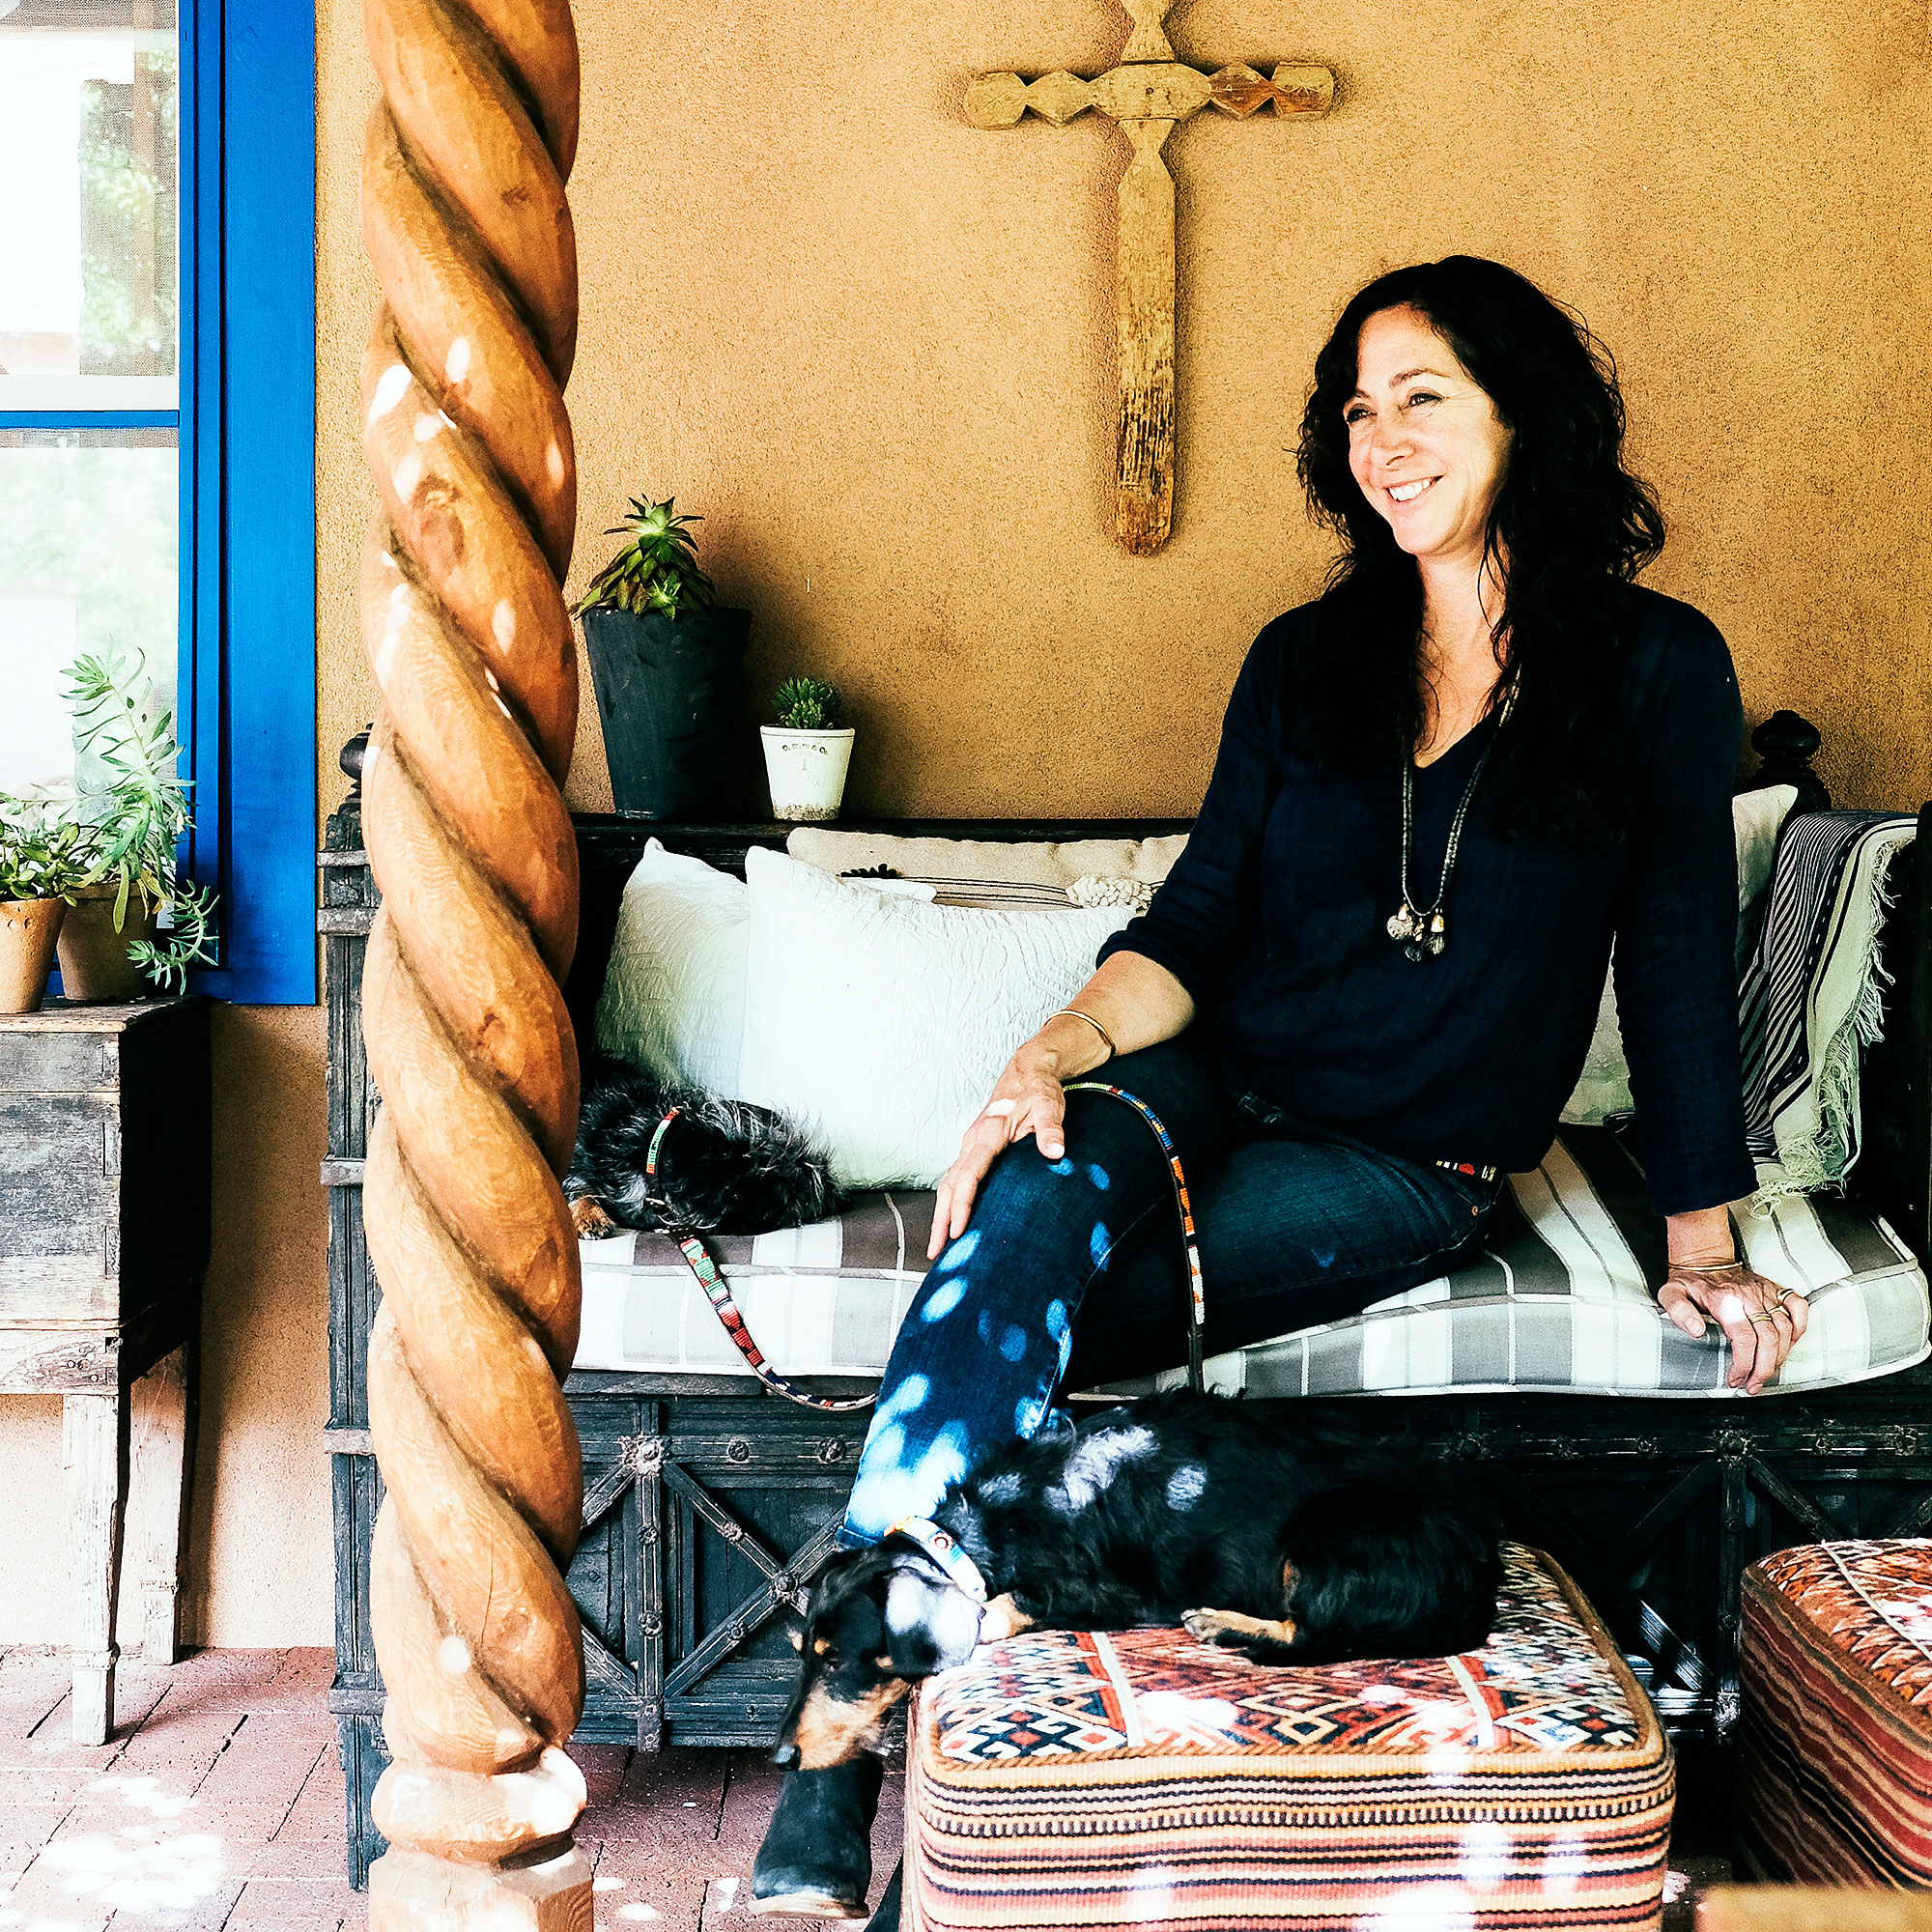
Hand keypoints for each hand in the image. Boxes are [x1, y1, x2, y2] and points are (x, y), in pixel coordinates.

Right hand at [929, 1048, 1068, 1258]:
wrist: (1028, 1071)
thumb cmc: (1038, 1090)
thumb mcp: (1050, 1106)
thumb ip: (1051, 1129)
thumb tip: (1055, 1152)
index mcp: (987, 1133)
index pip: (969, 1173)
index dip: (962, 1203)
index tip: (957, 1229)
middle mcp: (972, 1141)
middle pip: (950, 1185)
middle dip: (941, 1219)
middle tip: (936, 1252)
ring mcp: (970, 1146)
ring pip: (949, 1184)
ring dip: (941, 1214)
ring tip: (937, 1245)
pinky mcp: (974, 1150)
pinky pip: (957, 1179)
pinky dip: (950, 1202)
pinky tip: (952, 1220)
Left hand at [1656, 1262, 1808, 1395]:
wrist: (1705, 1258)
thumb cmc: (1691, 1280)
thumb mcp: (1671, 1294)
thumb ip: (1679, 1311)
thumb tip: (1696, 1330)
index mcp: (1725, 1299)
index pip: (1743, 1337)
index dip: (1744, 1363)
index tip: (1736, 1378)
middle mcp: (1749, 1295)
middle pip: (1768, 1338)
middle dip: (1764, 1368)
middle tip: (1754, 1384)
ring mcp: (1765, 1292)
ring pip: (1785, 1328)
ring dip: (1780, 1356)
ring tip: (1767, 1372)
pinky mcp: (1775, 1289)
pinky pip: (1798, 1307)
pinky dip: (1800, 1327)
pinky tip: (1789, 1344)